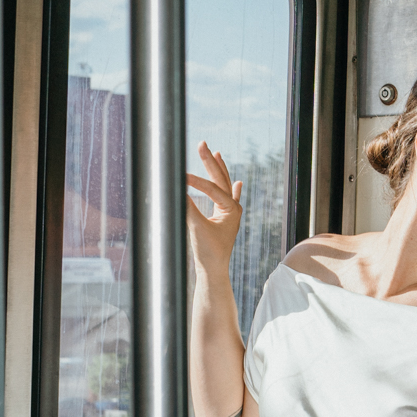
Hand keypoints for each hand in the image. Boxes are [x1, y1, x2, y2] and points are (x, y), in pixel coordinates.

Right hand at [186, 141, 241, 278]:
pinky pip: (229, 199)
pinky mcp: (223, 220)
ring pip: (224, 186)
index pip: (213, 188)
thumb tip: (177, 189)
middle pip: (221, 180)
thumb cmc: (207, 252)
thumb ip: (188, 207)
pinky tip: (239, 183)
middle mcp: (233, 209)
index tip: (180, 176)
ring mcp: (229, 214)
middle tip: (203, 144)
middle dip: (211, 162)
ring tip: (217, 154)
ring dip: (220, 170)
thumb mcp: (196, 227)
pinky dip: (232, 190)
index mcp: (231, 209)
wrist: (212, 272)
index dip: (196, 181)